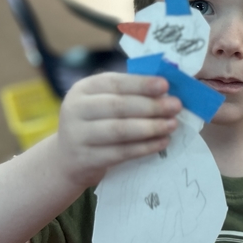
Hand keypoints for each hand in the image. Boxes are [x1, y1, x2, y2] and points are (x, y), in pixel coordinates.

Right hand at [53, 73, 181, 189]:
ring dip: (150, 127)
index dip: (141, 84)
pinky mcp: (85, 159)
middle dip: (151, 106)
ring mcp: (77, 135)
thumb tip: (165, 90)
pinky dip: (144, 147)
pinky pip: (121, 153)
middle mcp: (75, 109)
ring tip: (172, 124)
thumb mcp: (101, 103)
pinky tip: (162, 142)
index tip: (166, 85)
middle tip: (176, 106)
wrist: (67, 160)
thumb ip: (127, 94)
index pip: (114, 83)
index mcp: (82, 89)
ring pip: (119, 130)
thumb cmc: (95, 124)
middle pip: (117, 106)